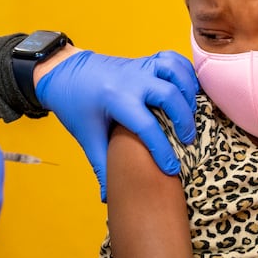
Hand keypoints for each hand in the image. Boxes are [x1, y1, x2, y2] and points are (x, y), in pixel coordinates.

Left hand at [35, 50, 197, 200]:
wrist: (65, 72)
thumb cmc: (76, 105)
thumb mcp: (87, 136)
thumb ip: (102, 165)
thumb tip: (108, 198)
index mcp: (115, 99)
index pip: (146, 126)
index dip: (162, 150)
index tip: (172, 169)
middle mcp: (131, 80)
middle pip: (169, 95)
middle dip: (184, 119)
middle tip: (188, 140)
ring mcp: (140, 66)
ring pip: (174, 71)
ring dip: (188, 91)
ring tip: (191, 112)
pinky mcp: (146, 60)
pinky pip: (173, 59)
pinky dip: (186, 72)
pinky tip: (189, 89)